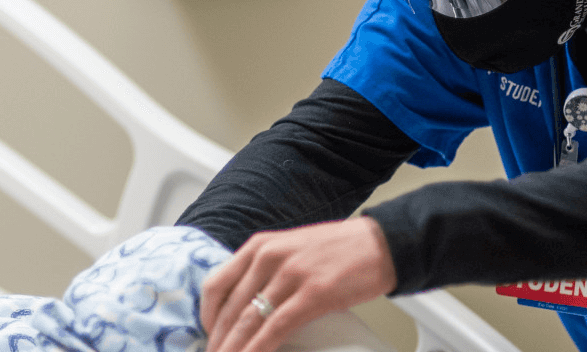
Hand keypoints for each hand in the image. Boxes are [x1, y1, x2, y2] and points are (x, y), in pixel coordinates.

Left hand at [201, 216, 396, 351]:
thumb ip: (263, 271)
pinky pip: (276, 328)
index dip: (207, 316)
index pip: (216, 284)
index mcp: (259, 246)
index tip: (208, 334)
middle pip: (230, 308)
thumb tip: (243, 304)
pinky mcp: (312, 294)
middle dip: (219, 340)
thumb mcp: (288, 248)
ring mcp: (290, 275)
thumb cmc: (336, 249)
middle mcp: (269, 257)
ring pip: (249, 321)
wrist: (379, 244)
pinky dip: (259, 349)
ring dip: (234, 348)